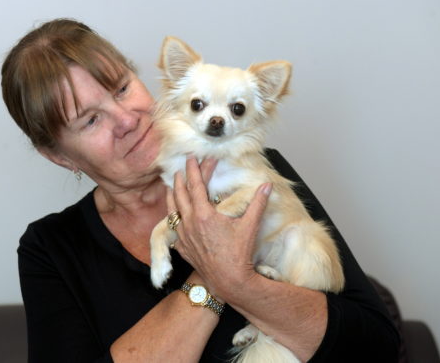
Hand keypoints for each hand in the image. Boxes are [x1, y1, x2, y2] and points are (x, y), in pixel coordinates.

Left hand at [169, 157, 271, 300]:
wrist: (229, 281)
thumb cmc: (239, 254)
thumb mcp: (250, 226)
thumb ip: (258, 203)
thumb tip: (267, 185)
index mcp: (204, 214)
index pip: (196, 185)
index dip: (193, 169)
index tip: (191, 158)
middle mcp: (190, 223)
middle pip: (180, 195)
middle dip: (180, 179)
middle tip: (181, 167)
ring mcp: (184, 237)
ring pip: (172, 211)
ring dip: (172, 196)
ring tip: (171, 186)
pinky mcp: (183, 248)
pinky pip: (174, 229)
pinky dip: (173, 217)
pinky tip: (175, 216)